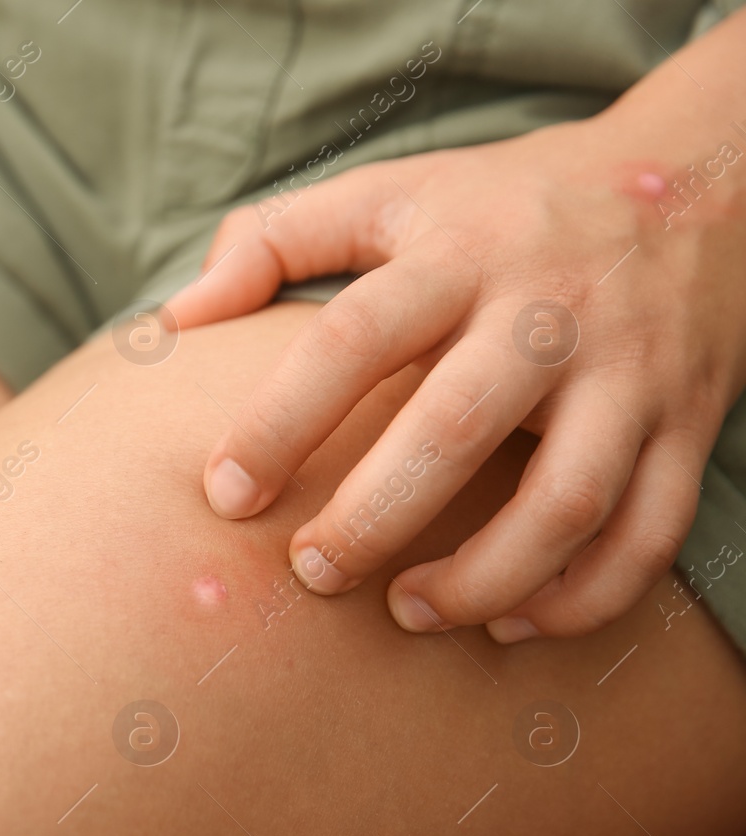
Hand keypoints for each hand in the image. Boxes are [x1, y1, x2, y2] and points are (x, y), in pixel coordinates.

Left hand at [164, 100, 745, 641]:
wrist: (697, 181)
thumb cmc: (502, 206)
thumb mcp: (391, 193)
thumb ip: (274, 241)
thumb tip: (172, 320)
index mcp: (457, 253)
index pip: (351, 339)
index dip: (277, 423)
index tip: (222, 495)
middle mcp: (546, 313)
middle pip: (454, 429)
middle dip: (372, 518)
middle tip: (311, 572)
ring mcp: (628, 372)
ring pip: (565, 501)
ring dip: (483, 580)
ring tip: (407, 614)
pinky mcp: (686, 424)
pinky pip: (647, 533)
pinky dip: (582, 598)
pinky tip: (511, 623)